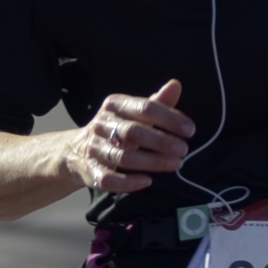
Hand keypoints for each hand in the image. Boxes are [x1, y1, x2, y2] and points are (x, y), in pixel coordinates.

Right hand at [63, 79, 194, 193]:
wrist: (77, 151)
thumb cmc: (116, 129)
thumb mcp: (134, 114)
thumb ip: (156, 103)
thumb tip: (176, 84)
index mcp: (115, 105)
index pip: (145, 108)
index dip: (169, 118)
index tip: (190, 130)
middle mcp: (102, 124)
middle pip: (134, 132)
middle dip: (161, 141)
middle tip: (183, 149)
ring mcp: (94, 148)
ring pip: (123, 156)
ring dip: (152, 162)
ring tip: (175, 164)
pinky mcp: (90, 170)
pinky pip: (108, 178)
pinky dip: (128, 182)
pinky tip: (147, 181)